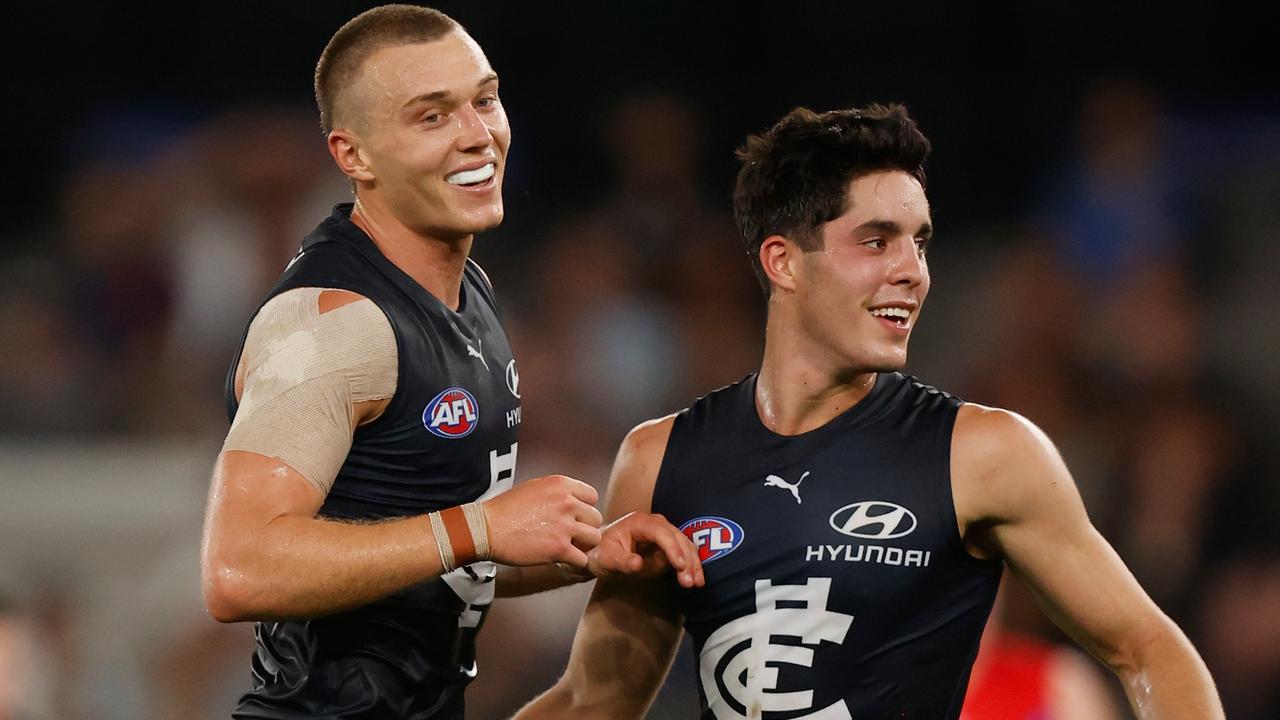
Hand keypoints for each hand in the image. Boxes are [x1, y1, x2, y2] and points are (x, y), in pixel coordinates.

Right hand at [482, 475, 602, 567]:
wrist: (486, 529)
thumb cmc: (505, 509)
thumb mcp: (534, 487)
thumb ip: (557, 493)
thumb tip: (573, 502)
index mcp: (561, 485)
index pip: (592, 497)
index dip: (584, 509)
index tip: (574, 518)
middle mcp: (567, 503)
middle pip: (595, 518)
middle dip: (585, 528)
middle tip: (571, 536)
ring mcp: (565, 526)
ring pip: (594, 538)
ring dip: (583, 545)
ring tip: (569, 548)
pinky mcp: (559, 548)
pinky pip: (583, 559)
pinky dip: (574, 562)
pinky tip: (562, 559)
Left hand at [587, 512, 704, 587]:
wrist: (598, 553)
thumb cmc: (601, 553)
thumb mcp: (606, 559)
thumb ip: (622, 561)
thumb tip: (638, 564)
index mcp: (640, 522)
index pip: (662, 533)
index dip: (673, 549)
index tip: (680, 566)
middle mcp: (655, 523)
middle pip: (678, 538)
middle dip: (686, 559)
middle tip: (689, 581)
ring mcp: (663, 532)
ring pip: (685, 544)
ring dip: (692, 563)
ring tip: (696, 583)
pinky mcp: (668, 544)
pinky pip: (684, 552)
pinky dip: (691, 564)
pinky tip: (696, 579)